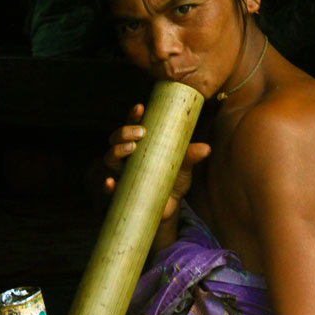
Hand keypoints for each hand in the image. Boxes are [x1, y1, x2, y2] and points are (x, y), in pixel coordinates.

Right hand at [103, 103, 209, 220]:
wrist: (171, 206)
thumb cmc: (174, 179)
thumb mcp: (184, 166)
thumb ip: (191, 156)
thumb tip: (206, 148)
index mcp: (141, 144)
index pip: (133, 125)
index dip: (133, 115)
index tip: (140, 108)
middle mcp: (128, 157)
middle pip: (116, 138)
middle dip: (124, 132)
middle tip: (141, 133)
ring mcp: (123, 174)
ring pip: (110, 158)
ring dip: (117, 151)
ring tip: (131, 148)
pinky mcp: (122, 193)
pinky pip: (110, 189)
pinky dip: (108, 186)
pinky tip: (111, 183)